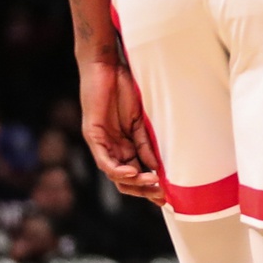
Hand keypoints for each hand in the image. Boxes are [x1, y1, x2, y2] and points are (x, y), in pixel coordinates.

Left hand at [79, 57, 163, 202]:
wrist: (107, 66)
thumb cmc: (124, 87)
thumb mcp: (141, 120)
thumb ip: (147, 143)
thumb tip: (157, 167)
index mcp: (124, 145)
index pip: (136, 173)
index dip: (151, 186)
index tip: (169, 194)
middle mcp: (112, 148)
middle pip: (126, 181)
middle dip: (144, 190)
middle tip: (163, 196)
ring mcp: (101, 143)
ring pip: (115, 175)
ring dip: (135, 183)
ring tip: (154, 184)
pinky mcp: (93, 135)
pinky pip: (104, 161)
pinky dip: (117, 170)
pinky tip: (132, 173)